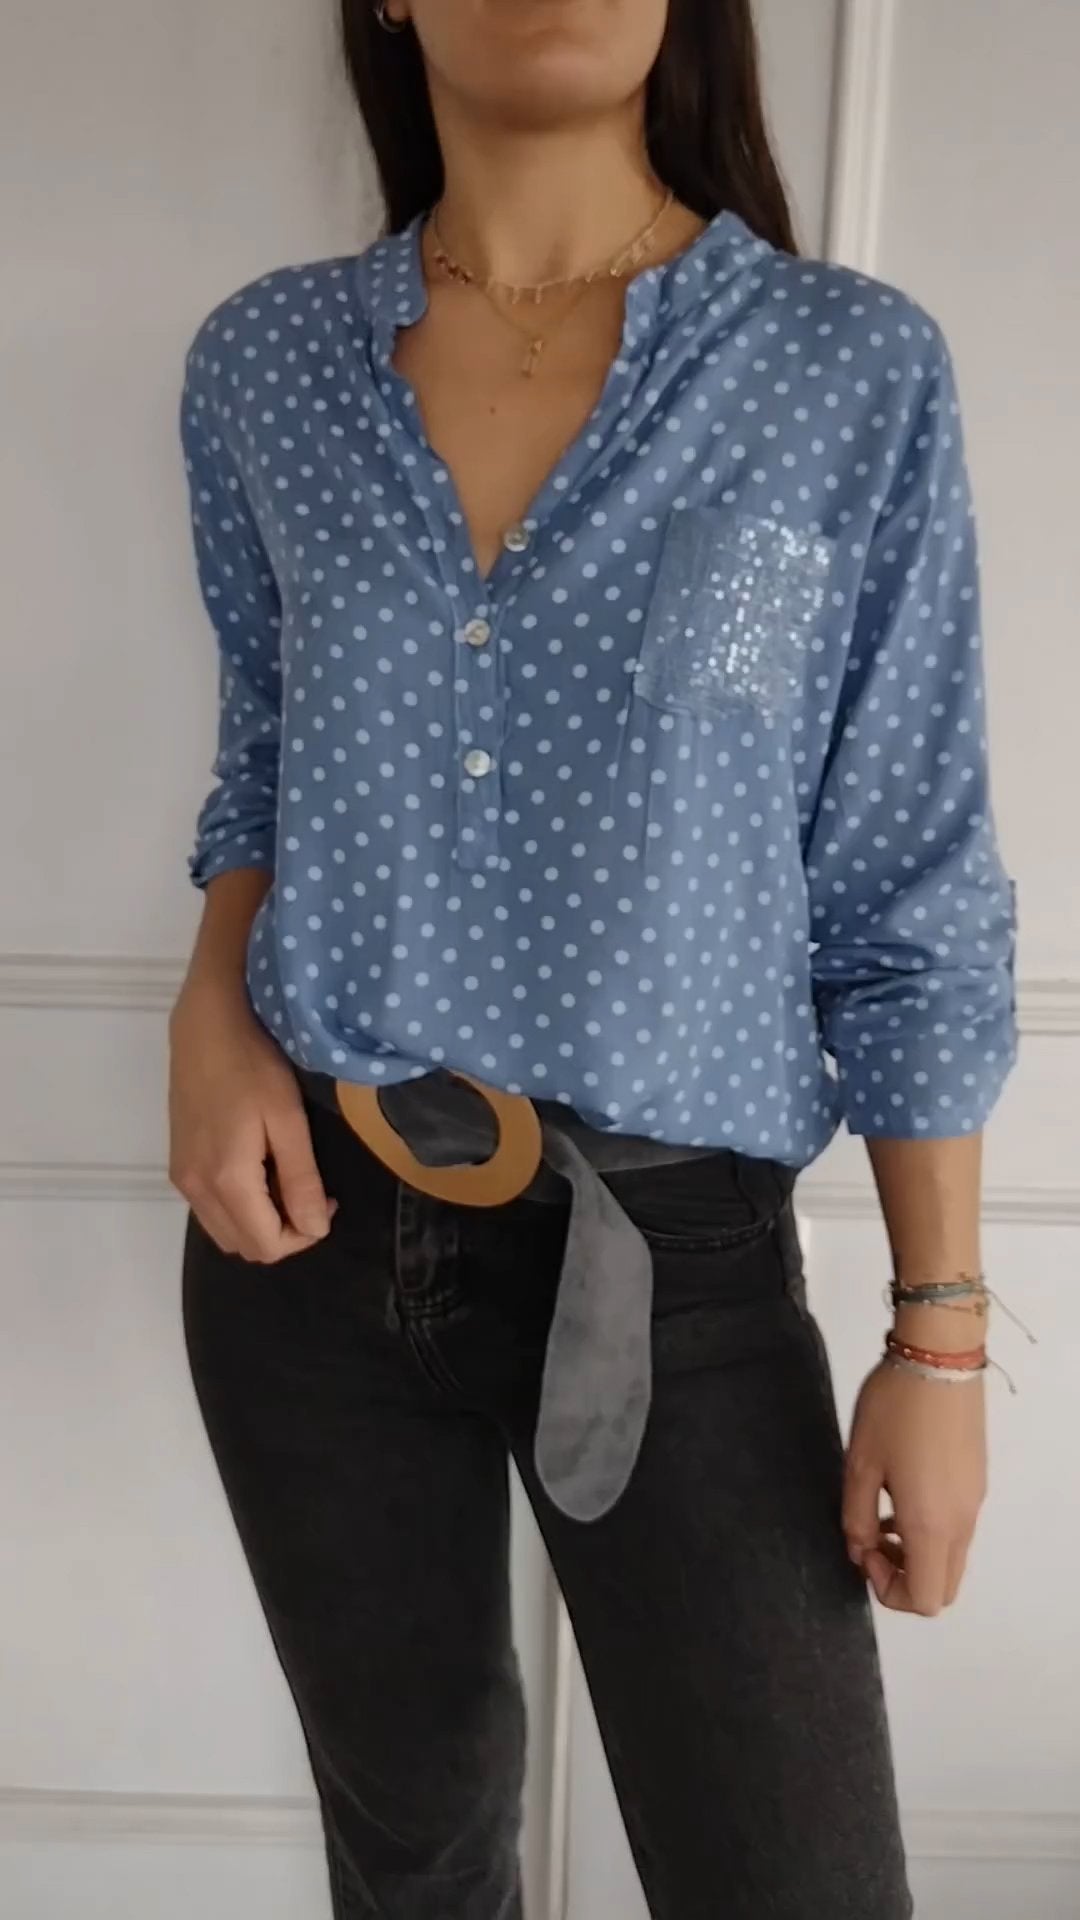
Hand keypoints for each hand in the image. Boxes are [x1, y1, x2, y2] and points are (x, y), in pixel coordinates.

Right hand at [169, 984, 335, 1261]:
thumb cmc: (253, 1064)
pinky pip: (211, 1211)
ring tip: (286, 1180)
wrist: (205, 1026)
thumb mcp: (288, 1120)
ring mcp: (183, 1178)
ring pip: (225, 1232)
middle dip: (284, 1233)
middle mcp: (196, 1189)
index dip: (304, 1236)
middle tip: (311, 1193)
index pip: (267, 1245)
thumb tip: (315, 1229)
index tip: (327, 1201)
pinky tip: (259, 1170)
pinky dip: (240, 1208)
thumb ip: (301, 1180)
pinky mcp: (178, 1165)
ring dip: (261, 1223)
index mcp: (226, 1180)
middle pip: (244, 1246)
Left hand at [842, 1359, 986, 1615]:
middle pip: (942, 1586)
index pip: (923, 1599)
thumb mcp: (860, 1464)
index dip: (887, 1589)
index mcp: (932, 1526)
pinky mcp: (977, 1480)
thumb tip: (859, 1549)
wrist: (939, 1358)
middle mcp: (962, 1522)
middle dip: (904, 1577)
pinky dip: (930, 1528)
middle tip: (872, 1540)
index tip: (863, 1549)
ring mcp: (974, 1501)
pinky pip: (957, 1526)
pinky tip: (902, 1487)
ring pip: (951, 1557)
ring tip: (881, 1511)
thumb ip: (855, 1517)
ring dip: (916, 1551)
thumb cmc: (893, 1410)